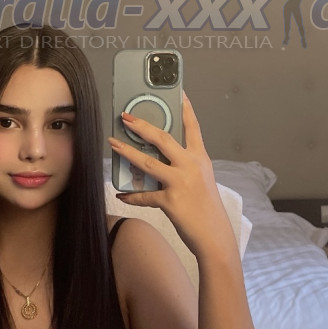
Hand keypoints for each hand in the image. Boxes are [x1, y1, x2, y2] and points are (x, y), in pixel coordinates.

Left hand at [108, 95, 234, 260]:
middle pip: (162, 138)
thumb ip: (185, 165)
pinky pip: (144, 195)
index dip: (185, 108)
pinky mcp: (170, 201)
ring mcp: (180, 182)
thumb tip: (159, 158)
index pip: (192, 127)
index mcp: (201, 158)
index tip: (178, 92)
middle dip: (141, 126)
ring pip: (148, 162)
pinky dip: (131, 195)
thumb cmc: (207, 208)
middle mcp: (191, 166)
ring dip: (127, 152)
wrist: (215, 236)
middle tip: (125, 117)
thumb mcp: (203, 179)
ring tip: (112, 143)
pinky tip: (121, 194)